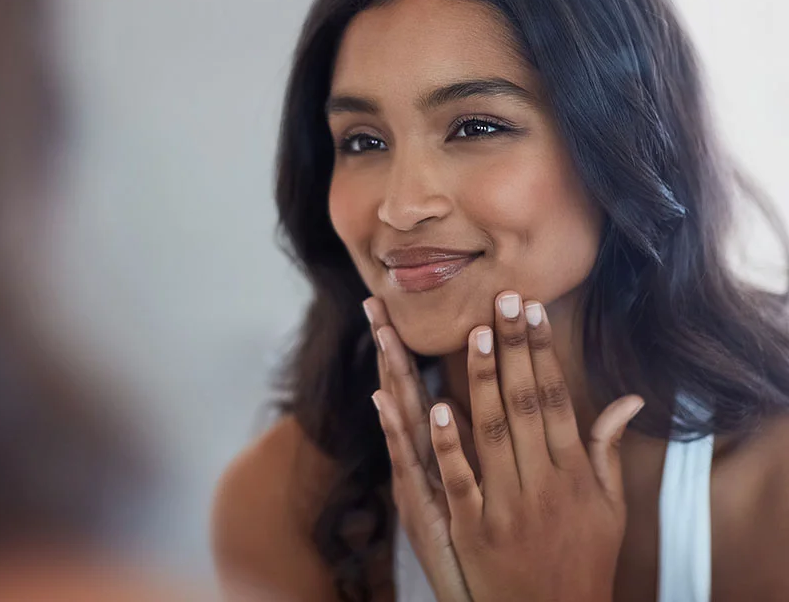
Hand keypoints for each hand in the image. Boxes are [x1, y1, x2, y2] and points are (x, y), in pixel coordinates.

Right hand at [365, 297, 472, 601]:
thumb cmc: (479, 549)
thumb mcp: (469, 494)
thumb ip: (466, 447)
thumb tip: (451, 405)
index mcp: (432, 455)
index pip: (417, 390)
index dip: (404, 350)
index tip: (391, 310)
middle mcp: (418, 464)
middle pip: (402, 395)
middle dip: (390, 348)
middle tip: (375, 303)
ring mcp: (418, 484)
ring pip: (403, 421)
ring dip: (395, 376)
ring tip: (383, 334)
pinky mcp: (426, 510)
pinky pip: (417, 466)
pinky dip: (411, 435)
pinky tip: (401, 403)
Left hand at [371, 291, 643, 601]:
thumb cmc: (584, 559)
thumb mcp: (610, 508)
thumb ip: (607, 450)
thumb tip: (628, 400)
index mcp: (575, 473)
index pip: (556, 399)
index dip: (543, 353)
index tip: (532, 311)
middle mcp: (544, 484)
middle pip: (525, 405)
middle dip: (514, 349)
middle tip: (502, 299)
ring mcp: (508, 507)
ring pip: (493, 434)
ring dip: (484, 382)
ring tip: (476, 334)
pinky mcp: (474, 531)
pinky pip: (460, 481)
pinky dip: (448, 444)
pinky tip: (437, 406)